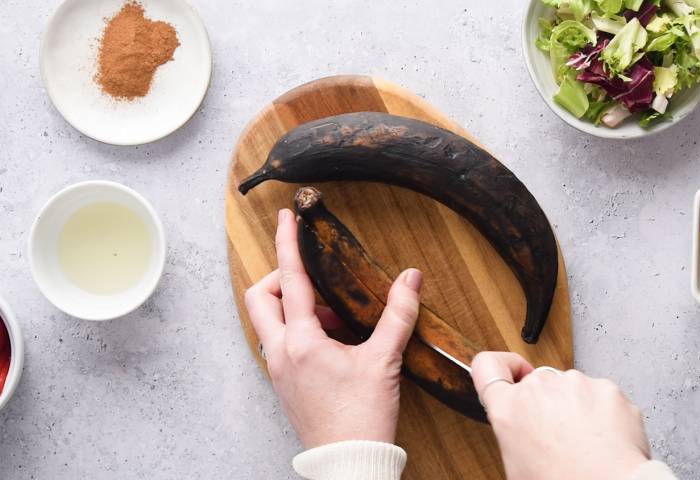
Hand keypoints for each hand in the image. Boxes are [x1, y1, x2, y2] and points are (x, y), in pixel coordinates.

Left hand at [245, 208, 422, 448]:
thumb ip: (398, 315)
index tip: (285, 217)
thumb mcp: (384, 361)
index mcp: (301, 342)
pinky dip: (299, 329)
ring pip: (268, 321)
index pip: (290, 280)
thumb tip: (411, 279)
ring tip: (336, 317)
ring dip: (294, 307)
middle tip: (313, 279)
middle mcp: (279, 353)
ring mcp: (277, 369)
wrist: (348, 463)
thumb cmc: (362, 418)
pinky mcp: (283, 382)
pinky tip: (333, 340)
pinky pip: (279, 342)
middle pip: (260, 297)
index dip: (287, 243)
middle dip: (279, 278)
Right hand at [472, 352, 650, 479]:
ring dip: (577, 408)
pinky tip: (605, 438)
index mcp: (509, 407)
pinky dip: (604, 412)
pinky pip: (601, 395)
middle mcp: (538, 387)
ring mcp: (574, 383)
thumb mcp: (517, 466)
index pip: (487, 365)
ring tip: (585, 442)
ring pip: (572, 389)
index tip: (513, 374)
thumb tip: (520, 428)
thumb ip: (513, 432)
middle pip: (538, 383)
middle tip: (559, 435)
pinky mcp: (605, 387)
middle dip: (547, 403)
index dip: (501, 366)